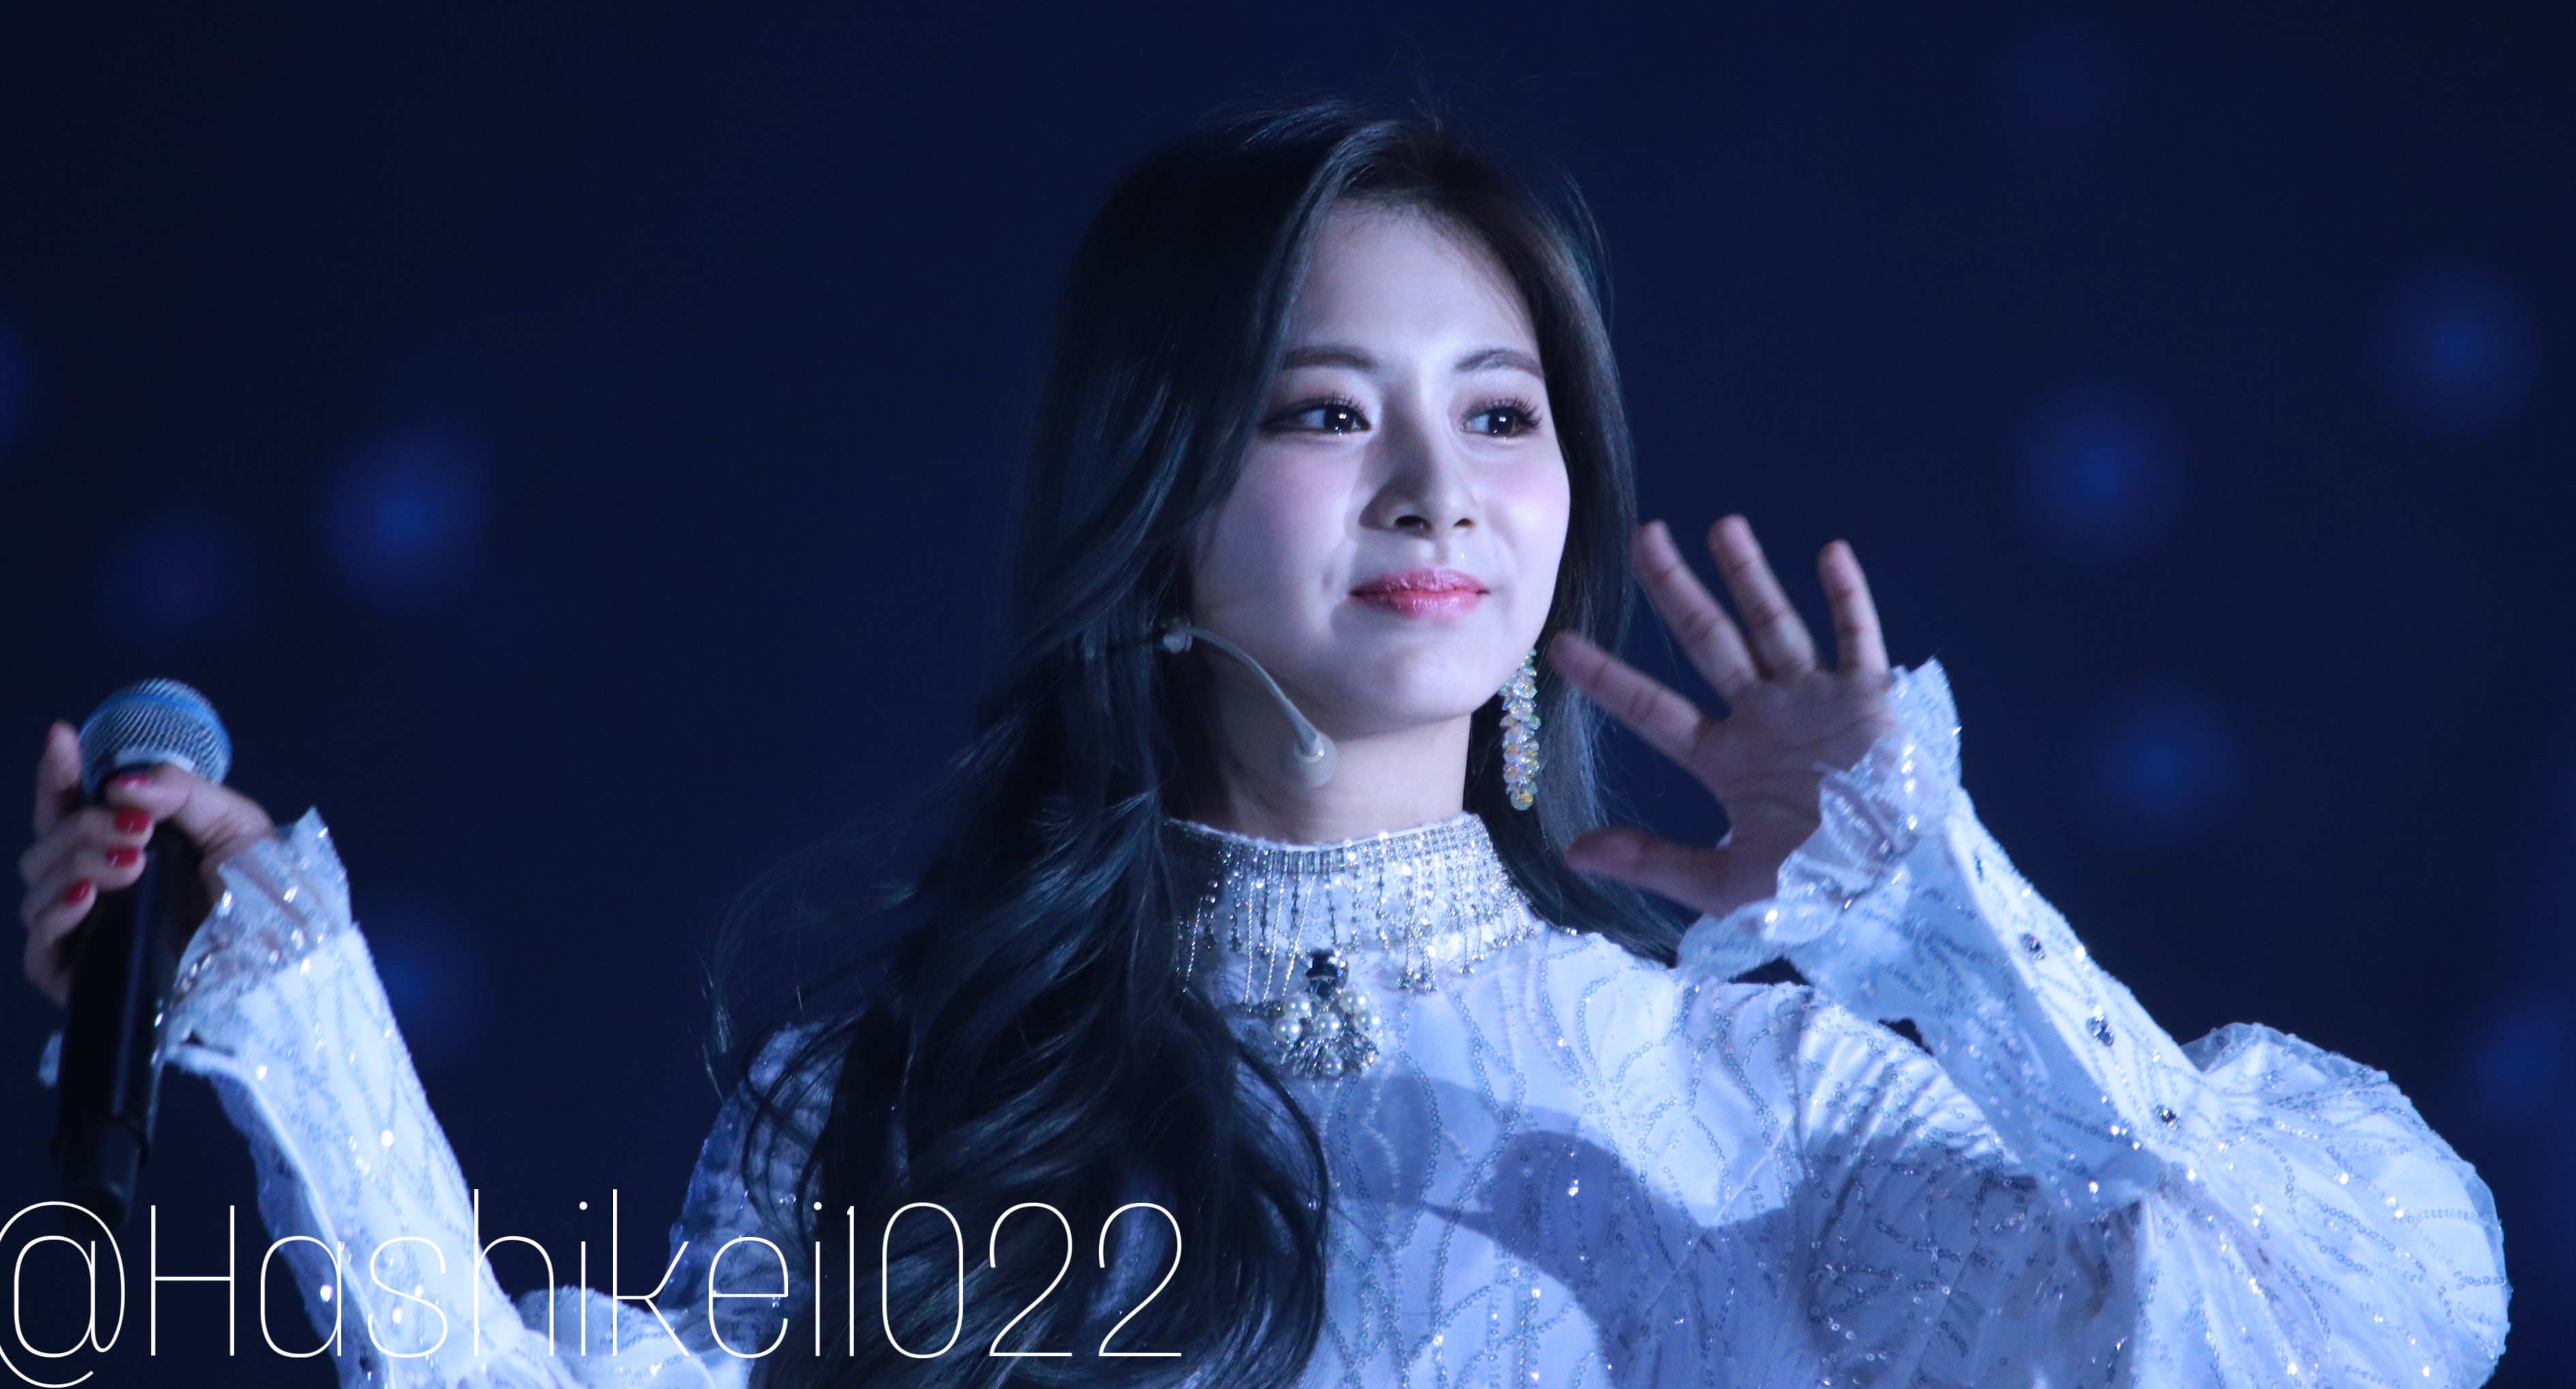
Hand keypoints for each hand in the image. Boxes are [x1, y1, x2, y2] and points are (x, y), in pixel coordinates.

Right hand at [19, 722, 274, 1006]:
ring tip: (130, 863)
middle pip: (49, 844)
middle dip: (84, 825)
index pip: (72, 807)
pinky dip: (55, 916)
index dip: (59, 773)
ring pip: (39, 889)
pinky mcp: (83, 977)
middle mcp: (99, 885)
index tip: (61, 736)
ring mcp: (87, 931)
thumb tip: (121, 784)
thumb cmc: (265, 891)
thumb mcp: (234, 825)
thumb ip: (180, 793)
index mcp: (128, 844)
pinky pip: (41, 948)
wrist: (286, 959)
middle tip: (138, 827)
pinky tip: (84, 898)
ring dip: (77, 864)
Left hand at [1549, 515, 1898, 919]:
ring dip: (1750, 577)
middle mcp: (1764, 719)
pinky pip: (1858, 640)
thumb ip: (1652, 861)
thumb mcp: (1722, 884)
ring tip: (1723, 526)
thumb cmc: (1812, 895)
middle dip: (1677, 590)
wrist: (1894, 895)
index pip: (1652, 708)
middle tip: (1645, 536)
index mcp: (1725, 759)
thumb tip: (1573, 854)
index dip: (1607, 677)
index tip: (1559, 644)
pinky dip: (1847, 598)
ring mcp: (1816, 704)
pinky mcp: (1869, 702)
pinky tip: (1829, 552)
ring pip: (1775, 626)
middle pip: (1709, 641)